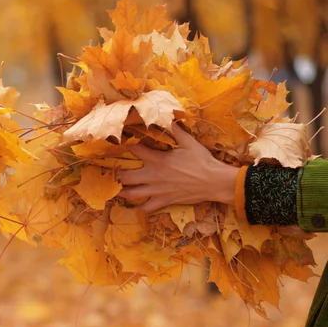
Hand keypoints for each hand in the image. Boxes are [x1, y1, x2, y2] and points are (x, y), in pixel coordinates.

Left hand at [116, 123, 238, 212]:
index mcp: (157, 159)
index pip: (134, 150)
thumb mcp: (189, 142)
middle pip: (125, 177)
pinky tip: (137, 205)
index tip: (123, 145)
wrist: (213, 181)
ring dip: (122, 192)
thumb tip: (170, 118)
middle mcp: (153, 175)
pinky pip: (146, 208)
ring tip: (118, 190)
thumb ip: (176, 131)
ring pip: (131, 194)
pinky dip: (139, 207)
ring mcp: (157, 190)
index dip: (127, 146)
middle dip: (117, 175)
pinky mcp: (164, 201)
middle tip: (114, 173)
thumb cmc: (202, 161)